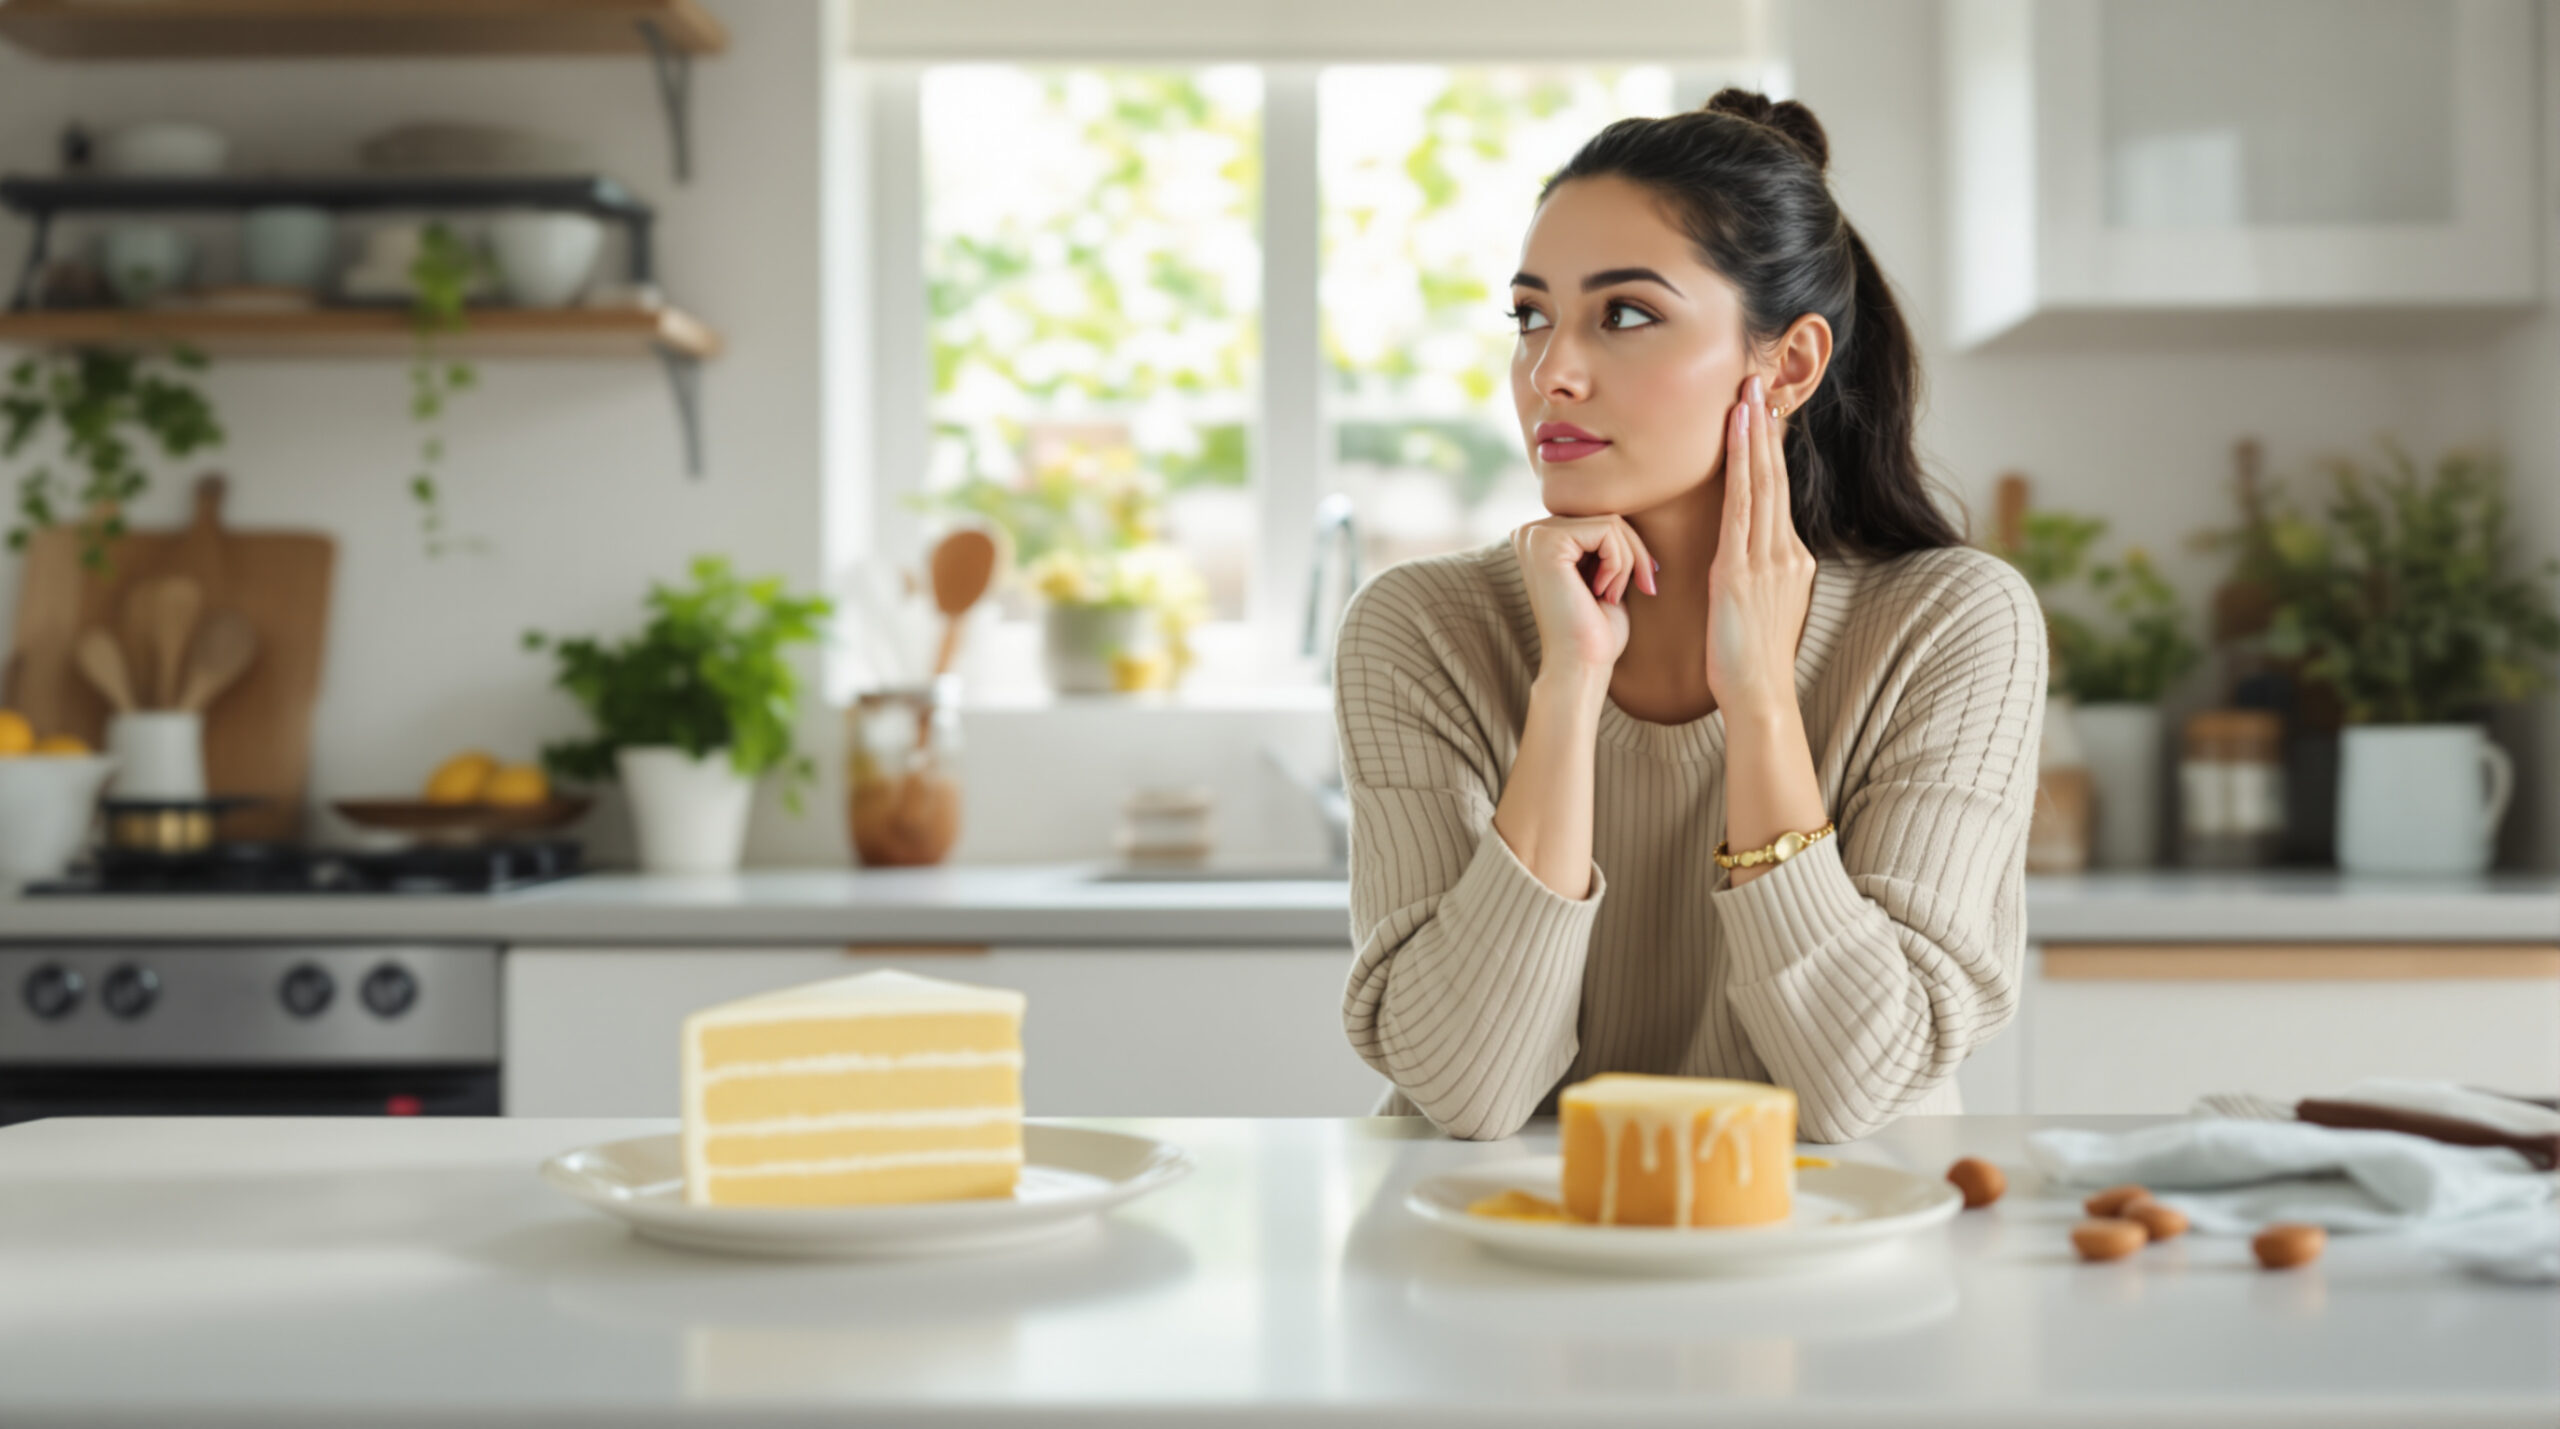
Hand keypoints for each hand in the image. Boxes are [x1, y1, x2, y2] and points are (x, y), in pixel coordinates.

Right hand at [1511, 514, 1656, 685]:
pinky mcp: (1547, 542)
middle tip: (1638, 589)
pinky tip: (1603, 592)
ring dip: (1627, 562)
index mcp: (1540, 540)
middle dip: (1633, 554)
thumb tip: (1632, 511)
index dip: (1629, 550)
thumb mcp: (1606, 574)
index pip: (1599, 520)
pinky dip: (1620, 564)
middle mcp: (1530, 532)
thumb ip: (1608, 541)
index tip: (1641, 583)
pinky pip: (1609, 531)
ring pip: (1612, 523)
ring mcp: (1535, 535)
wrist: (1580, 666)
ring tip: (1611, 595)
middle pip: (1607, 517)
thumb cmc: (1595, 630)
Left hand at [1706, 374, 1816, 716]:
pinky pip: (1742, 506)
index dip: (1769, 451)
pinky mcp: (1745, 569)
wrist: (1759, 697)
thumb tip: (1744, 560)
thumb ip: (1755, 576)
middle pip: (1776, 478)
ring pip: (1763, 483)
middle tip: (1758, 382)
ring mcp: (1769, 559)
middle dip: (1766, 428)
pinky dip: (1741, 466)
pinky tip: (1736, 436)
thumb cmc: (1750, 662)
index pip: (1778, 494)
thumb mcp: (1759, 609)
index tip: (1762, 414)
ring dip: (1754, 435)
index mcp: (1791, 560)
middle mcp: (1787, 552)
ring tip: (1748, 393)